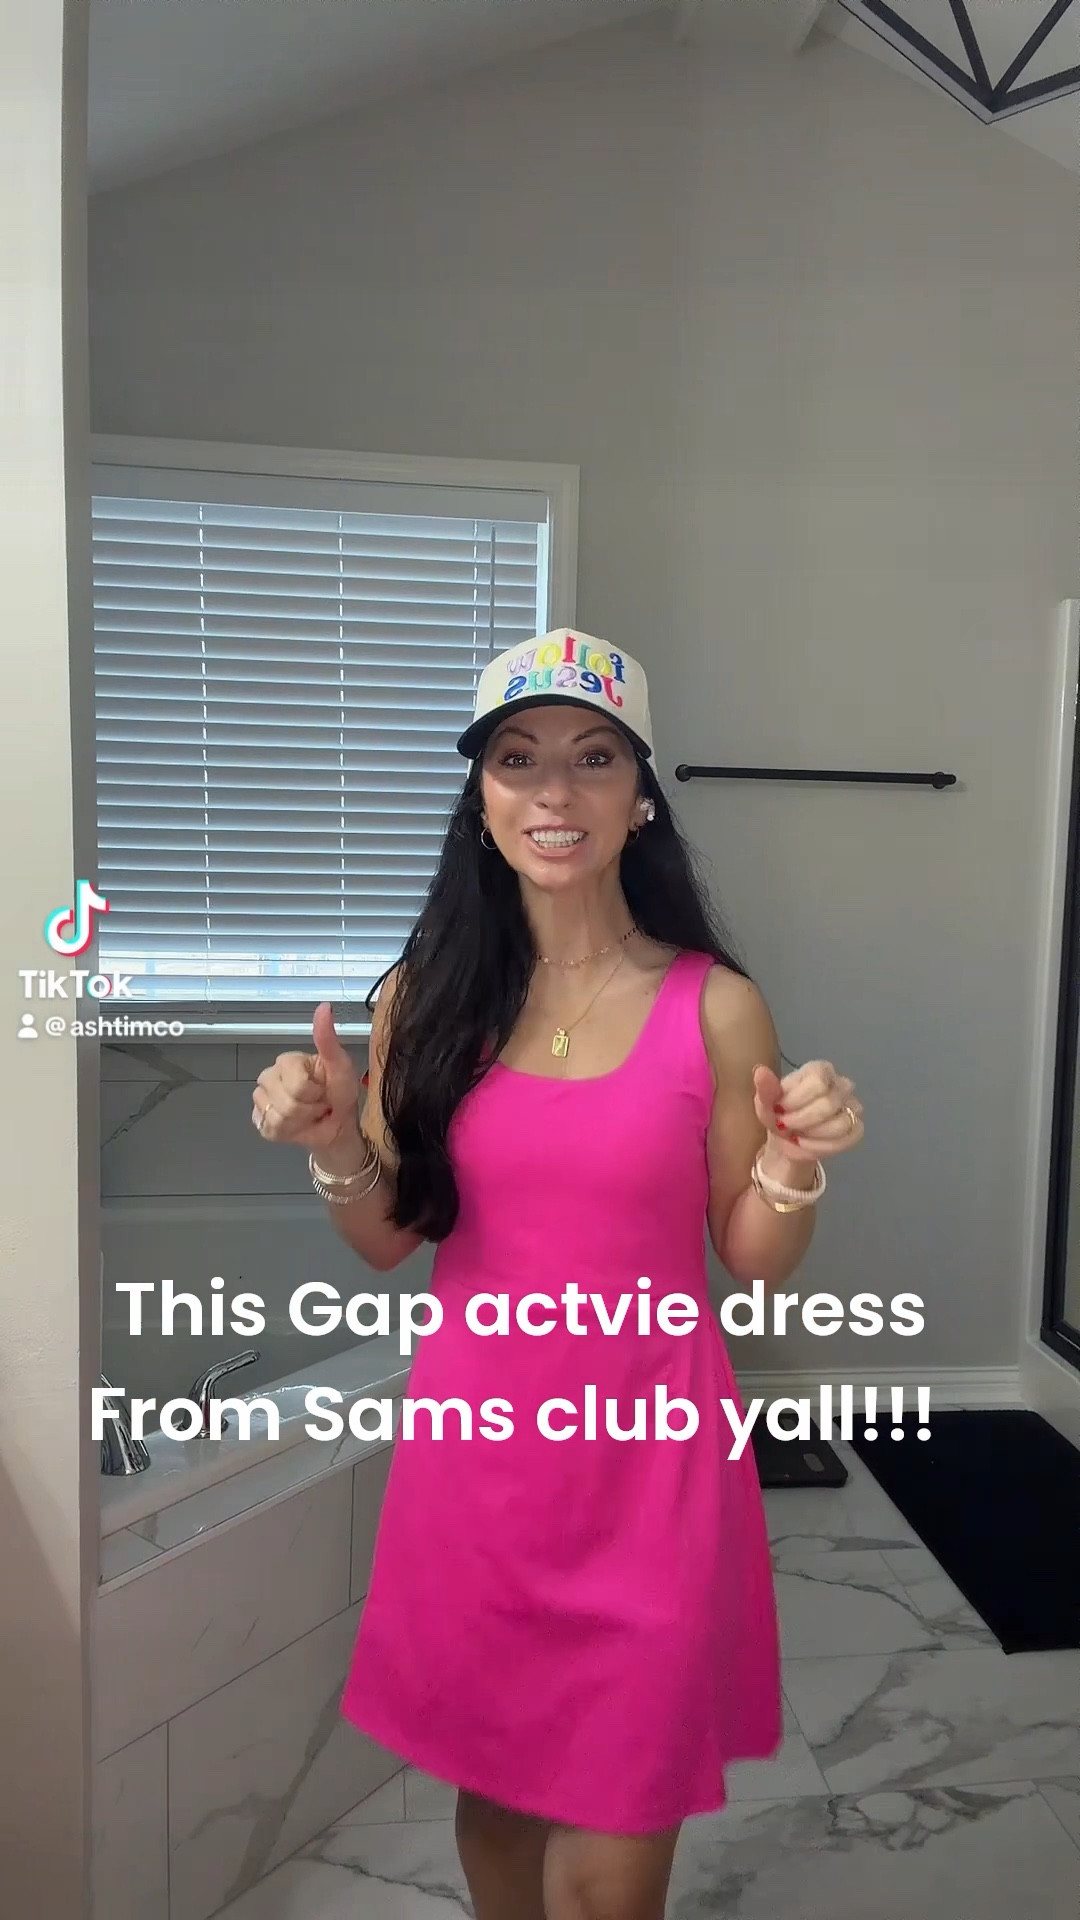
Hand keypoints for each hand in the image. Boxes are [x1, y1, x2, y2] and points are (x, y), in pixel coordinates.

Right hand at [251, 1002, 362, 1151]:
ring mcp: (262, 1099)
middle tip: (318, 1104)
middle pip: (286, 1102)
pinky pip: (270, 1128)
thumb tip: (324, 1006)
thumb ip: (328, 1039)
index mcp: (287, 1061)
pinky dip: (288, 1132)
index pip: (296, 1083)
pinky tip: (297, 1126)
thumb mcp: (340, 1066)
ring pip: (277, 1117)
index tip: (324, 1090)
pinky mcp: (259, 1121)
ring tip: (310, 1115)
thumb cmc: (340, 1094)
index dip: (314, 1092)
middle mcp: (269, 1076)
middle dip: (308, 1108)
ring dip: (301, 1121)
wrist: (337, 1126)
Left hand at [752, 1059, 863, 1164]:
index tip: (780, 1109)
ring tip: (796, 1134)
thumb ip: (765, 1088)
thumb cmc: (779, 1113)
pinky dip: (821, 1147)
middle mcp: (842, 1084)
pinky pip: (846, 1140)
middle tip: (785, 1125)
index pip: (817, 1081)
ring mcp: (853, 1106)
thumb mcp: (765, 1103)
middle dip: (800, 1121)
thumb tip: (760, 1072)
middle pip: (828, 1104)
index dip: (796, 1100)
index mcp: (820, 1070)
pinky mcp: (857, 1128)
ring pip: (840, 1124)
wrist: (788, 1137)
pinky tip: (807, 1144)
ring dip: (811, 1135)